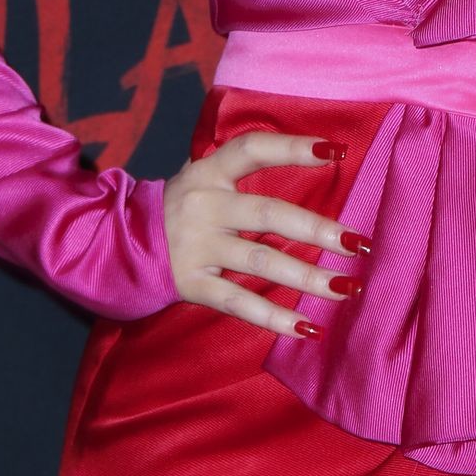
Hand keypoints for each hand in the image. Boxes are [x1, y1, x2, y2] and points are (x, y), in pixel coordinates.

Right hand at [162, 132, 370, 337]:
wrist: (118, 241)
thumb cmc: (182, 204)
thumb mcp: (202, 174)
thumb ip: (241, 166)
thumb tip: (314, 152)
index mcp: (209, 170)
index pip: (253, 149)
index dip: (293, 147)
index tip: (337, 151)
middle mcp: (204, 205)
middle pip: (267, 214)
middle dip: (317, 229)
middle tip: (357, 243)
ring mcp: (196, 247)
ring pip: (260, 262)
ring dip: (307, 277)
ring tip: (346, 287)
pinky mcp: (191, 284)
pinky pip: (238, 303)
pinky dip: (274, 317)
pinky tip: (308, 327)